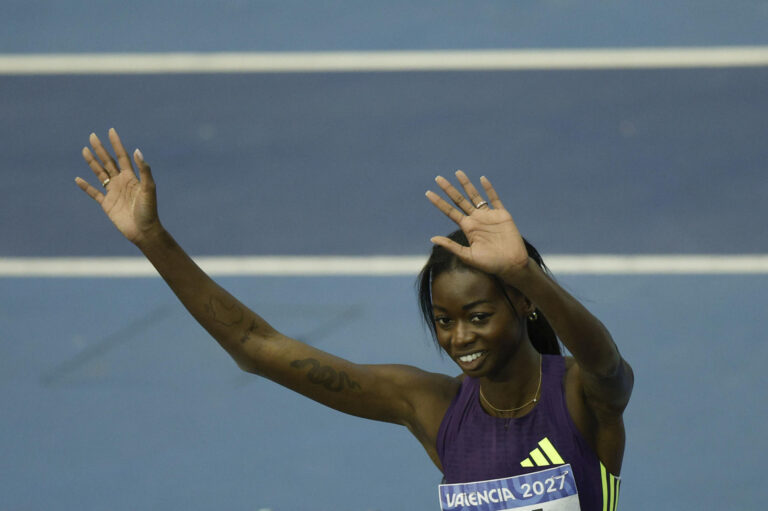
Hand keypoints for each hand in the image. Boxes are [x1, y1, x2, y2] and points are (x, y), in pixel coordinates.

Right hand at [75, 128, 160, 244]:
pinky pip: (94, 193)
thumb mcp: (149, 188)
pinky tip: (78, 179)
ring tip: (84, 150)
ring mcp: (113, 192)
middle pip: (108, 162)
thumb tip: (137, 150)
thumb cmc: (149, 210)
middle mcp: (121, 182)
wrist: (144, 230)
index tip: (111, 130)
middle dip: (101, 149)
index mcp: (132, 177)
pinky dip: (86, 186)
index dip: (116, 144)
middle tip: (92, 136)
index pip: (122, 156)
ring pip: (100, 174)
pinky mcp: (107, 204)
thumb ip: (144, 170)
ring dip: (92, 162)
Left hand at [425, 171, 528, 278]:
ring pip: (475, 196)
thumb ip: (451, 246)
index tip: (428, 193)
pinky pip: (495, 199)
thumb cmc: (490, 264)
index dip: (439, 202)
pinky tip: (482, 179)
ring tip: (457, 172)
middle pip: (459, 200)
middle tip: (437, 178)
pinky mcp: (502, 215)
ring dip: (466, 185)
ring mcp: (489, 216)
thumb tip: (432, 238)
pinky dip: (489, 189)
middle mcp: (476, 219)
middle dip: (449, 189)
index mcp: (467, 228)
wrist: (511, 265)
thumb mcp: (468, 256)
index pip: (450, 211)